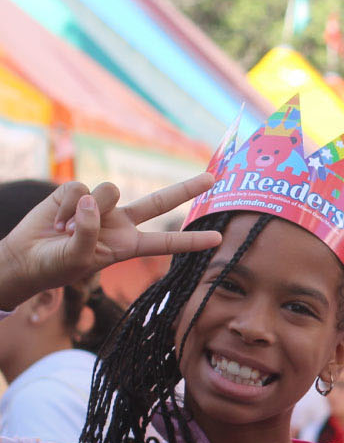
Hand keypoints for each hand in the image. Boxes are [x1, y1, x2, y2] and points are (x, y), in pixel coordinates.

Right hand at [0, 175, 220, 307]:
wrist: (26, 257)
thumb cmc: (56, 264)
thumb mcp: (80, 258)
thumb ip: (89, 232)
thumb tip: (92, 200)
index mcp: (128, 245)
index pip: (166, 242)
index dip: (191, 240)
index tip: (219, 239)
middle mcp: (120, 222)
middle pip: (159, 202)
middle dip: (186, 189)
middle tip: (212, 178)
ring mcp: (100, 206)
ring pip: (110, 190)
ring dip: (88, 209)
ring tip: (67, 230)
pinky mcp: (77, 193)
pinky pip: (81, 189)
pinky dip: (67, 206)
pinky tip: (58, 220)